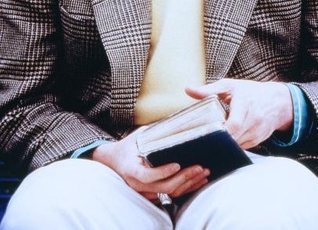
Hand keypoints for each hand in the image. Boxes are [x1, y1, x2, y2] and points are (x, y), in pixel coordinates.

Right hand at [92, 129, 209, 200]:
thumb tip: (175, 122)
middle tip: (199, 167)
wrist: (114, 161)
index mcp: (131, 169)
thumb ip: (153, 133)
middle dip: (184, 178)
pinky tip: (198, 182)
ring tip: (203, 173)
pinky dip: (186, 189)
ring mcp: (145, 191)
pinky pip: (171, 195)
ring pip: (169, 193)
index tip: (177, 164)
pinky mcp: (153, 193)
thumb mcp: (137, 136)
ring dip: (189, 184)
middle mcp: (138, 184)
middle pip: (163, 187)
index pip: (147, 175)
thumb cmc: (127, 146)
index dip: (163, 172)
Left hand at [186, 79, 292, 149]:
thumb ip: (209, 90)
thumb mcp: (230, 86)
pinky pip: (242, 147)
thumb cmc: (250, 92)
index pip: (235, 124)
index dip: (222, 131)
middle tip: (202, 141)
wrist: (277, 102)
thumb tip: (188, 89)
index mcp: (246, 103)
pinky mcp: (258, 141)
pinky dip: (232, 145)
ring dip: (224, 145)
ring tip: (209, 142)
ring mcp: (257, 133)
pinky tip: (222, 142)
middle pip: (234, 137)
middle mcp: (254, 120)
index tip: (208, 133)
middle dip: (219, 140)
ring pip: (237, 145)